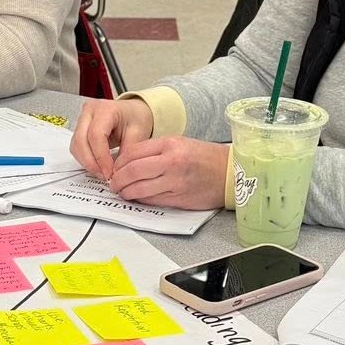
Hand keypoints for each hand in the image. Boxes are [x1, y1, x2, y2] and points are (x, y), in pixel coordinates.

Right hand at [69, 98, 153, 179]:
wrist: (132, 112)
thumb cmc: (136, 118)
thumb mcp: (138, 134)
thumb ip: (127, 152)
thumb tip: (116, 172)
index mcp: (105, 109)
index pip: (96, 135)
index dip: (100, 157)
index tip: (109, 173)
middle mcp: (89, 111)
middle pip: (81, 140)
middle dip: (91, 162)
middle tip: (104, 176)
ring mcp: (81, 119)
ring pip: (76, 145)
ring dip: (87, 162)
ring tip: (102, 173)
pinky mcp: (79, 129)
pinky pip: (76, 147)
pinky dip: (85, 159)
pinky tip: (97, 166)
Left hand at [108, 137, 228, 209]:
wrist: (230, 173)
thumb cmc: (205, 157)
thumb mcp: (180, 143)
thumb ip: (154, 151)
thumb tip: (128, 162)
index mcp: (170, 144)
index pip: (133, 153)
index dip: (118, 162)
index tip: (114, 168)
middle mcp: (171, 162)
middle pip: (132, 171)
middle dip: (117, 179)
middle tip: (113, 184)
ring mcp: (175, 182)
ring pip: (139, 189)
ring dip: (126, 192)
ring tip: (122, 192)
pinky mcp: (179, 199)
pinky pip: (152, 200)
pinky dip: (140, 199)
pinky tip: (137, 197)